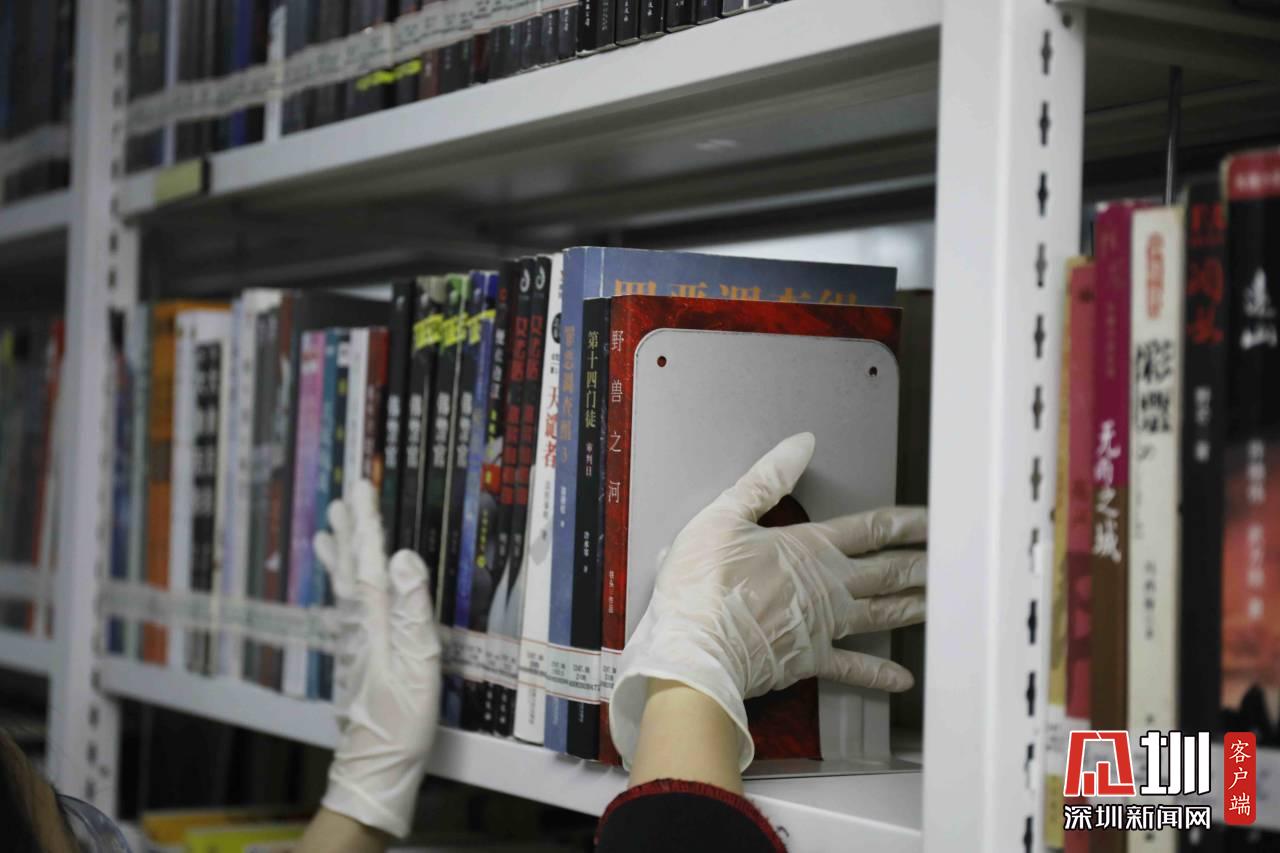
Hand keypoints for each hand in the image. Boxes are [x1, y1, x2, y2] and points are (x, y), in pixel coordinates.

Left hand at [312, 481, 441, 838]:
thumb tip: (404, 558)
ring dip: (338, 555)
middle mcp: (358, 629)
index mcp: (374, 625)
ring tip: (329, 528)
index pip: (368, 564)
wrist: (374, 769)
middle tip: (342, 496)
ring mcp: (352, 645)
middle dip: (349, 532)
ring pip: (342, 588)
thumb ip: (413, 612)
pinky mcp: (353, 661)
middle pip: (349, 571)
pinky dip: (340, 585)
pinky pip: (343, 608)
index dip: (366, 526)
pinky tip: (342, 586)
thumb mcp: (419, 668)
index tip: (363, 489)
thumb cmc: (401, 724)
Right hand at [609, 433, 926, 770]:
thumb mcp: (725, 515)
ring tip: (943, 602)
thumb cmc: (702, 584)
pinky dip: (878, 673)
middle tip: (957, 561)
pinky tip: (903, 679)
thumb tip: (800, 445)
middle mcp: (827, 585)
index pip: (871, 529)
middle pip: (889, 570)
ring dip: (914, 606)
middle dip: (924, 563)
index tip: (937, 520)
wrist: (696, 648)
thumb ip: (765, 479)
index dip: (908, 522)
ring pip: (882, 613)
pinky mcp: (809, 659)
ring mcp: (823, 625)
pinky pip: (853, 668)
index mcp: (809, 547)